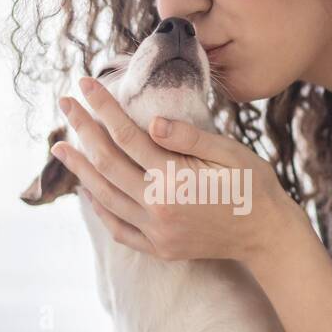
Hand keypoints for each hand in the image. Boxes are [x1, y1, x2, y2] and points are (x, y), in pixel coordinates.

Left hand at [51, 76, 300, 265]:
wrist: (269, 237)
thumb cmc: (254, 187)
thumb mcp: (229, 152)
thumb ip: (188, 136)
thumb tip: (150, 120)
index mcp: (174, 180)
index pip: (126, 136)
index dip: (103, 108)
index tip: (85, 84)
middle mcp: (158, 208)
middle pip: (106, 162)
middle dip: (82, 129)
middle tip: (64, 103)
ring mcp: (156, 232)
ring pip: (105, 197)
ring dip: (80, 169)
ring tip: (61, 146)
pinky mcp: (160, 248)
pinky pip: (118, 229)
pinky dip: (100, 208)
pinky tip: (89, 190)